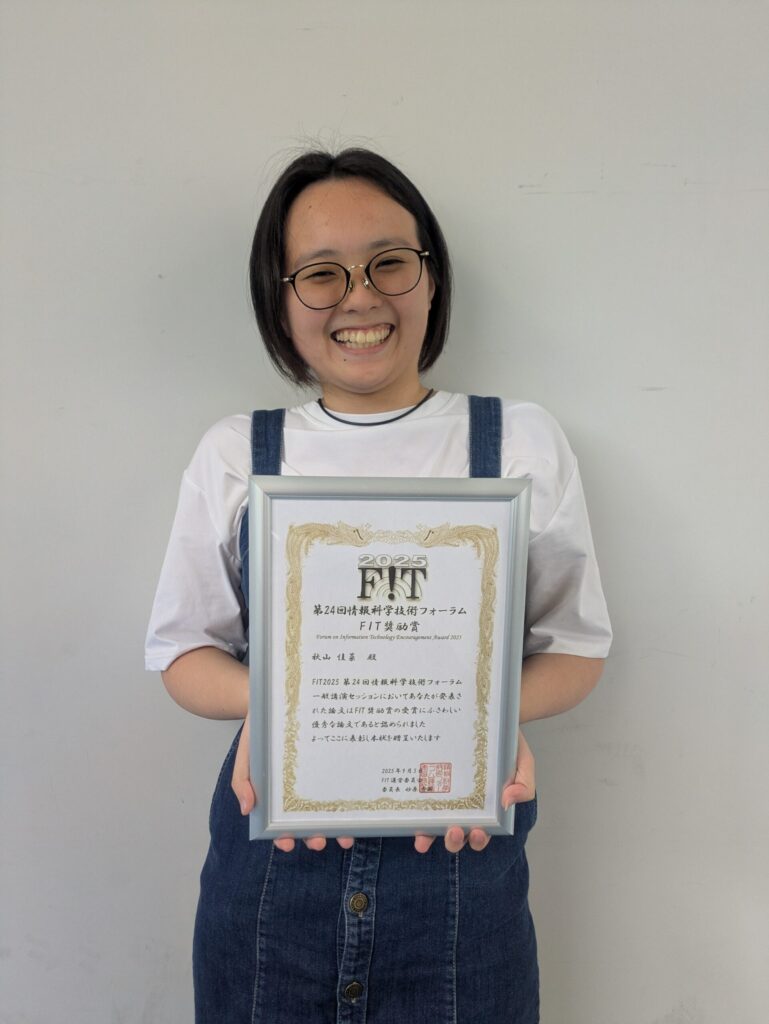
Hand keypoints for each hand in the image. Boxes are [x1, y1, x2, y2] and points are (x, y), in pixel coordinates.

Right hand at [231, 712, 353, 852]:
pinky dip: (353, 800)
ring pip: (330, 810)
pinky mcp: (336, 764)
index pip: (279, 823)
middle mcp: (301, 791)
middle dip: (314, 837)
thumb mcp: (246, 754)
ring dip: (338, 828)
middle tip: (319, 842)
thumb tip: (247, 810)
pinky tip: (359, 807)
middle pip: (309, 822)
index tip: (287, 843)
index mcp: (277, 793)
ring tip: (345, 837)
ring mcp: (321, 778)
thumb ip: (242, 781)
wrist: (278, 698)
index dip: (283, 837)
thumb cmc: (260, 730)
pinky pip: (345, 785)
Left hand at [414, 729, 534, 853]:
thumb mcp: (524, 762)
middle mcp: (463, 806)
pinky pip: (418, 801)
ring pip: (434, 826)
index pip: (482, 832)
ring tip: (424, 839)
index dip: (479, 839)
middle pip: (457, 835)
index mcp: (487, 808)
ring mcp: (444, 795)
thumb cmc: (507, 744)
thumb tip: (508, 802)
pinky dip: (413, 814)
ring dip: (429, 836)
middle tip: (455, 831)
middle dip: (454, 840)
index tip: (479, 832)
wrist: (489, 716)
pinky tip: (409, 818)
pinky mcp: (429, 779)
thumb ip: (524, 784)